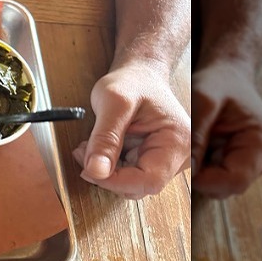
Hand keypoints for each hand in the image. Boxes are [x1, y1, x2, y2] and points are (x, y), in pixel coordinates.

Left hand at [72, 62, 189, 198]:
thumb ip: (105, 138)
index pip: (149, 180)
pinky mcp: (151, 160)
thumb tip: (95, 171)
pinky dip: (109, 166)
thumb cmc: (131, 82)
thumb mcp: (113, 103)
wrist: (139, 74)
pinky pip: (128, 175)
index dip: (115, 181)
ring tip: (90, 145)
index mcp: (177, 142)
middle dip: (107, 175)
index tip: (88, 169)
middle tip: (83, 151)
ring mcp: (165, 161)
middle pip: (140, 186)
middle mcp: (178, 156)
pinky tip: (99, 148)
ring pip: (131, 184)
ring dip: (106, 171)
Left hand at [191, 61, 261, 198]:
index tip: (185, 165)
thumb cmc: (217, 82)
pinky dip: (209, 166)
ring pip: (225, 183)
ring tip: (201, 142)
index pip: (235, 180)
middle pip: (230, 185)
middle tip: (190, 149)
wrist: (227, 75)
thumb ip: (196, 136)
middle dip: (204, 174)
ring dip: (206, 170)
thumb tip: (190, 171)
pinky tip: (206, 146)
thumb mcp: (202, 101)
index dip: (205, 180)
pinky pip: (224, 175)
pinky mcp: (250, 161)